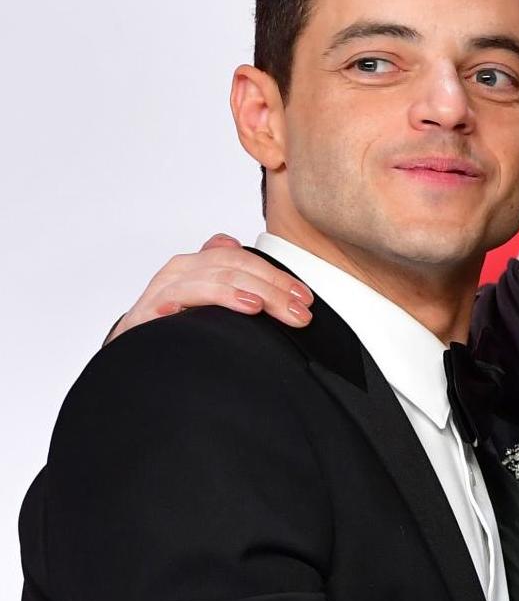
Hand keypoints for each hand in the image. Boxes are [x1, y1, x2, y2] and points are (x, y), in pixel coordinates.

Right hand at [109, 233, 312, 341]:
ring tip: (274, 309)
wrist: (131, 354)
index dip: (278, 276)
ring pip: (217, 277)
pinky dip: (217, 298)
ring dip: (253, 292)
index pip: (245, 259)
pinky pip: (184, 296)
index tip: (305, 299)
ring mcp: (164, 288)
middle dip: (274, 289)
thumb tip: (236, 246)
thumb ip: (227, 276)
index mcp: (197, 264)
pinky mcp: (150, 309)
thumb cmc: (172, 326)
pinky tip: (242, 307)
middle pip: (236, 266)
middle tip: (300, 313)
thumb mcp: (205, 300)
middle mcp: (181, 270)